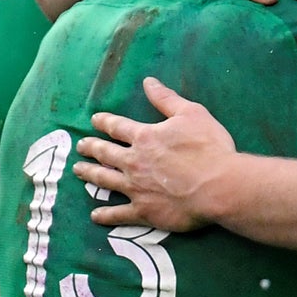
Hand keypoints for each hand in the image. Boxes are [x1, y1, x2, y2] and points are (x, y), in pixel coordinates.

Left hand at [74, 79, 236, 230]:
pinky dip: (105, 215)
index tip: (94, 120)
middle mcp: (133, 162)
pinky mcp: (143, 211)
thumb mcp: (191, 113)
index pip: (117, 127)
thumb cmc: (208, 147)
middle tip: (81, 147)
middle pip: (105, 153)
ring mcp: (135, 188)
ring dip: (89, 175)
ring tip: (78, 171)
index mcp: (144, 137)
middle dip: (91, 148)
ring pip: (104, 180)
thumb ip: (166, 98)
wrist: (219, 186)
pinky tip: (95, 215)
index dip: (104, 122)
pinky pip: (118, 214)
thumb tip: (148, 81)